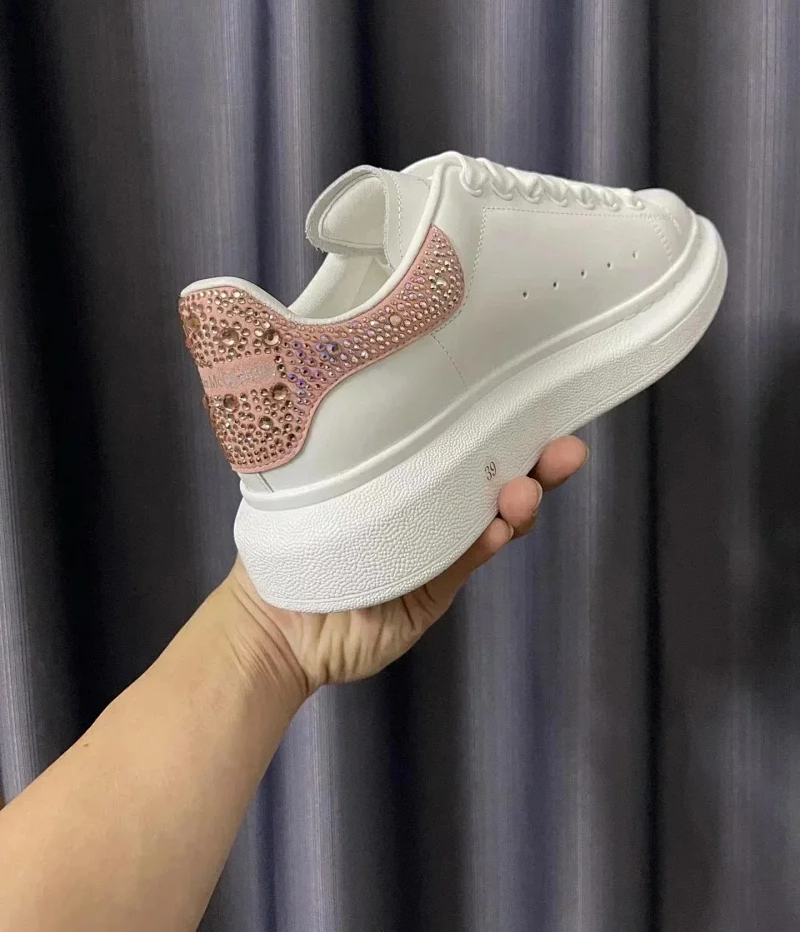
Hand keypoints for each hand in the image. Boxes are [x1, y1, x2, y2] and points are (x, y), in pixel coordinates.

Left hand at [227, 436, 587, 695]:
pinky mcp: (434, 588)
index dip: (501, 423)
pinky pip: (468, 558)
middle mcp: (426, 503)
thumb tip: (387, 393)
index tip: (534, 402)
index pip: (461, 441)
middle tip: (565, 451)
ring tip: (524, 494)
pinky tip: (497, 529)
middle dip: (535, 462)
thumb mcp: (323, 484)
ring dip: (519, 503)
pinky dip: (488, 542)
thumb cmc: (287, 538)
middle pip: (493, 475)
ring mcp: (435, 545)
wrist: (273, 625)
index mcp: (404, 471)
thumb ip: (363, 452)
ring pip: (492, 517)